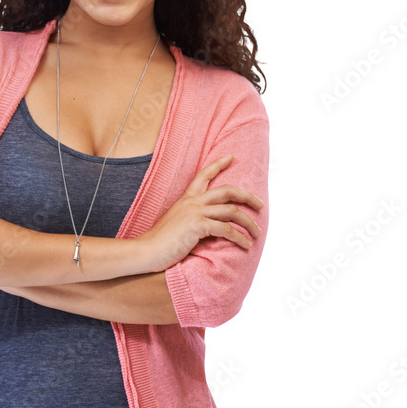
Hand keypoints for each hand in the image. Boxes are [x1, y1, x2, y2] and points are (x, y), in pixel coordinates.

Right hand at [135, 153, 263, 271]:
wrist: (146, 251)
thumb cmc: (160, 241)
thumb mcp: (176, 223)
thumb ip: (190, 219)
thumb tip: (207, 225)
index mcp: (186, 199)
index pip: (203, 175)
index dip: (218, 164)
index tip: (231, 157)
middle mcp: (192, 202)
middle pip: (227, 191)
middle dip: (248, 196)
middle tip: (260, 204)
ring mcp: (195, 213)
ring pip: (232, 211)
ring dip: (249, 222)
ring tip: (257, 232)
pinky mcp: (197, 226)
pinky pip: (226, 230)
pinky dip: (239, 238)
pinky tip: (246, 244)